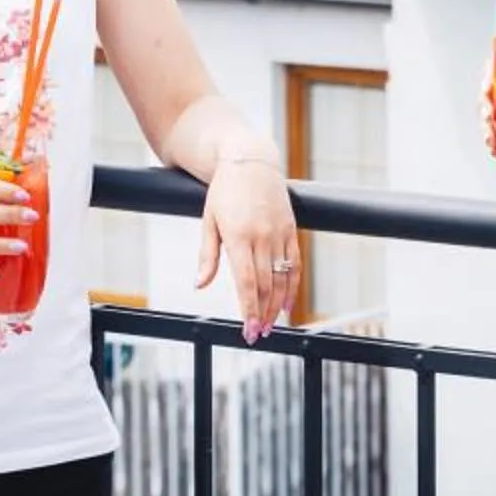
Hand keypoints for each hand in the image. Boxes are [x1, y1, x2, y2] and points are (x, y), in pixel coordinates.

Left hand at [198, 157, 300, 342]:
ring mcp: (279, 232)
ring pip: (282, 278)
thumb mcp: (208, 221)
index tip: (248, 331)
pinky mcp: (291, 228)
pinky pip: (295, 263)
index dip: (249, 310)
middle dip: (263, 314)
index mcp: (238, 236)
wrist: (250, 160)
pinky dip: (293, 286)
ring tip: (271, 325)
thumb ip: (207, 256)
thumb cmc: (224, 191)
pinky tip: (288, 303)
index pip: (247, 283)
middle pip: (266, 285)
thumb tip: (199, 285)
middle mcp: (261, 236)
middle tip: (258, 334)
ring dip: (278, 306)